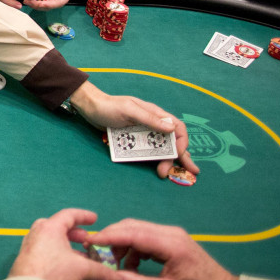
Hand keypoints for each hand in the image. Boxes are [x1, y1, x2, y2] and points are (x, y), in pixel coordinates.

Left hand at [9, 208, 116, 279]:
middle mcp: (38, 232)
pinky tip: (66, 266)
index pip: (69, 215)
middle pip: (58, 226)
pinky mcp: (26, 258)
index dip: (84, 216)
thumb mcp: (82, 269)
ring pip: (52, 239)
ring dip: (67, 245)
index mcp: (50, 227)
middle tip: (87, 240)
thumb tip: (118, 278)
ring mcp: (30, 245)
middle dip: (75, 233)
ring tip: (80, 256)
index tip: (94, 219)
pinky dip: (58, 252)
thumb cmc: (54, 271)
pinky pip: (45, 249)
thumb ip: (101, 271)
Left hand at [68, 81, 198, 178]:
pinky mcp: (133, 140)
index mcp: (155, 114)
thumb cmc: (109, 106)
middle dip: (180, 157)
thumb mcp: (130, 110)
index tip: (179, 154)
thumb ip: (149, 119)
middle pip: (172, 141)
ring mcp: (143, 133)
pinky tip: (157, 167)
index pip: (177, 128)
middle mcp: (152, 124)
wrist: (90, 108)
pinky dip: (154, 159)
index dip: (182, 141)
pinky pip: (147, 151)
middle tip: (189, 172)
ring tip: (167, 173)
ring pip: (161, 148)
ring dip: (167, 161)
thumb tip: (172, 128)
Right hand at [88, 218, 238, 279]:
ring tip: (116, 265)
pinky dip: (132, 247)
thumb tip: (108, 276)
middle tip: (96, 254)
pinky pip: (144, 236)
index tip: (89, 242)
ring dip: (122, 244)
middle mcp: (170, 232)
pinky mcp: (171, 238)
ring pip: (136, 229)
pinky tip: (132, 265)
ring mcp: (171, 233)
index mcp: (171, 244)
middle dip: (111, 238)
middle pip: (132, 226)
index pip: (133, 234)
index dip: (108, 237)